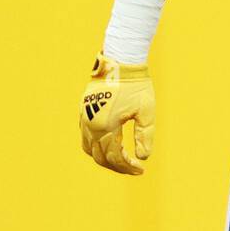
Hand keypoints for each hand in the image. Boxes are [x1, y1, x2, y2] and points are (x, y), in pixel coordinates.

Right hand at [80, 54, 154, 175]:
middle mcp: (91, 124)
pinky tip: (110, 145)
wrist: (121, 61)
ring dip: (103, 157)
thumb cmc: (137, 85)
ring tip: (120, 161)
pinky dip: (95, 145)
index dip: (127, 167)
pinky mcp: (83, 109)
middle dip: (116, 166)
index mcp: (106, 126)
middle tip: (133, 168)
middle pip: (100, 156)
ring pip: (88, 148)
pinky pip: (85, 135)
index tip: (140, 170)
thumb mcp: (146, 112)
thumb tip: (143, 157)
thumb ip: (144, 136)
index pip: (114, 157)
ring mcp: (84, 116)